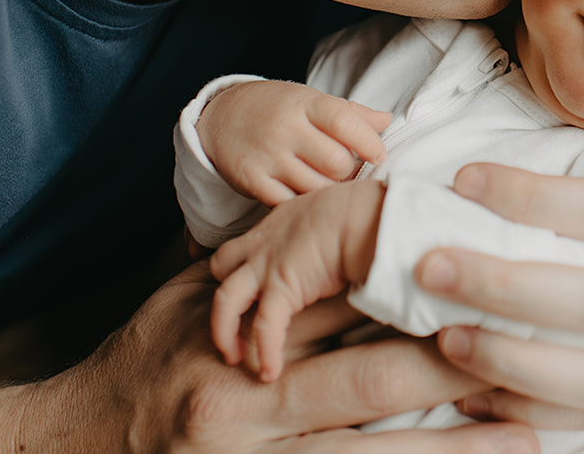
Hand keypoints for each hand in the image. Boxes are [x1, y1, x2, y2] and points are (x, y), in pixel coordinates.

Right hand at [0, 261, 538, 453]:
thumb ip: (271, 270)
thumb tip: (354, 227)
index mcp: (236, 336)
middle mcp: (243, 405)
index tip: (493, 286)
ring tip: (526, 435)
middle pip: (365, 379)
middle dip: (453, 368)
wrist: (70, 445)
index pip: (343, 306)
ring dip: (450, 447)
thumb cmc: (143, 361)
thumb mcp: (193, 301)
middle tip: (534, 358)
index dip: (423, 295)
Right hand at [201, 80, 391, 205]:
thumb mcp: (311, 101)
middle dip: (349, 171)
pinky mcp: (252, 179)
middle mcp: (285, 129)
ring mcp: (267, 156)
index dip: (368, 141)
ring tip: (327, 181)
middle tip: (347, 170)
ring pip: (315, 187)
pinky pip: (288, 203)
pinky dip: (302, 203)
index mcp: (304, 104)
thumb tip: (387, 121)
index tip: (379, 154)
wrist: (222, 116)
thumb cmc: (277, 109)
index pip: (344, 121)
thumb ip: (350, 113)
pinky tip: (304, 192)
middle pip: (336, 162)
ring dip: (329, 190)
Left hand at [211, 179, 386, 379]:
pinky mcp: (282, 288)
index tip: (244, 286)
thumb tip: (345, 245)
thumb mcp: (332, 212)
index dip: (237, 267)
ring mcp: (267, 266)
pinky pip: (264, 328)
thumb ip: (326, 230)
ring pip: (224, 302)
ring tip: (234, 357)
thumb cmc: (361, 210)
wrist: (363, 216)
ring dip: (224, 332)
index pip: (242, 246)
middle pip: (220, 267)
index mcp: (276, 225)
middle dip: (221, 293)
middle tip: (228, 323)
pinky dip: (266, 353)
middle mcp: (263, 245)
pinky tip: (270, 373)